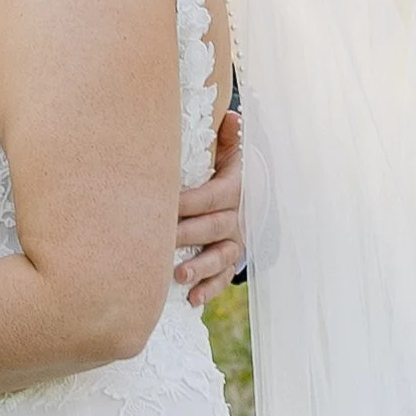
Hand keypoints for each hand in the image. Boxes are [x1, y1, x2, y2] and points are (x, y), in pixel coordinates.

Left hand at [174, 109, 244, 308]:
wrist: (253, 200)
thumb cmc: (230, 173)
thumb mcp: (232, 154)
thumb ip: (229, 137)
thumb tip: (230, 115)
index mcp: (235, 190)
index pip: (212, 196)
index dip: (189, 202)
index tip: (165, 204)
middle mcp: (237, 219)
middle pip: (213, 228)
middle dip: (187, 234)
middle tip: (162, 240)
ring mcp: (236, 243)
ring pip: (221, 257)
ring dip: (200, 268)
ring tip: (179, 275)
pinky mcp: (231, 262)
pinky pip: (223, 278)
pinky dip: (209, 290)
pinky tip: (191, 299)